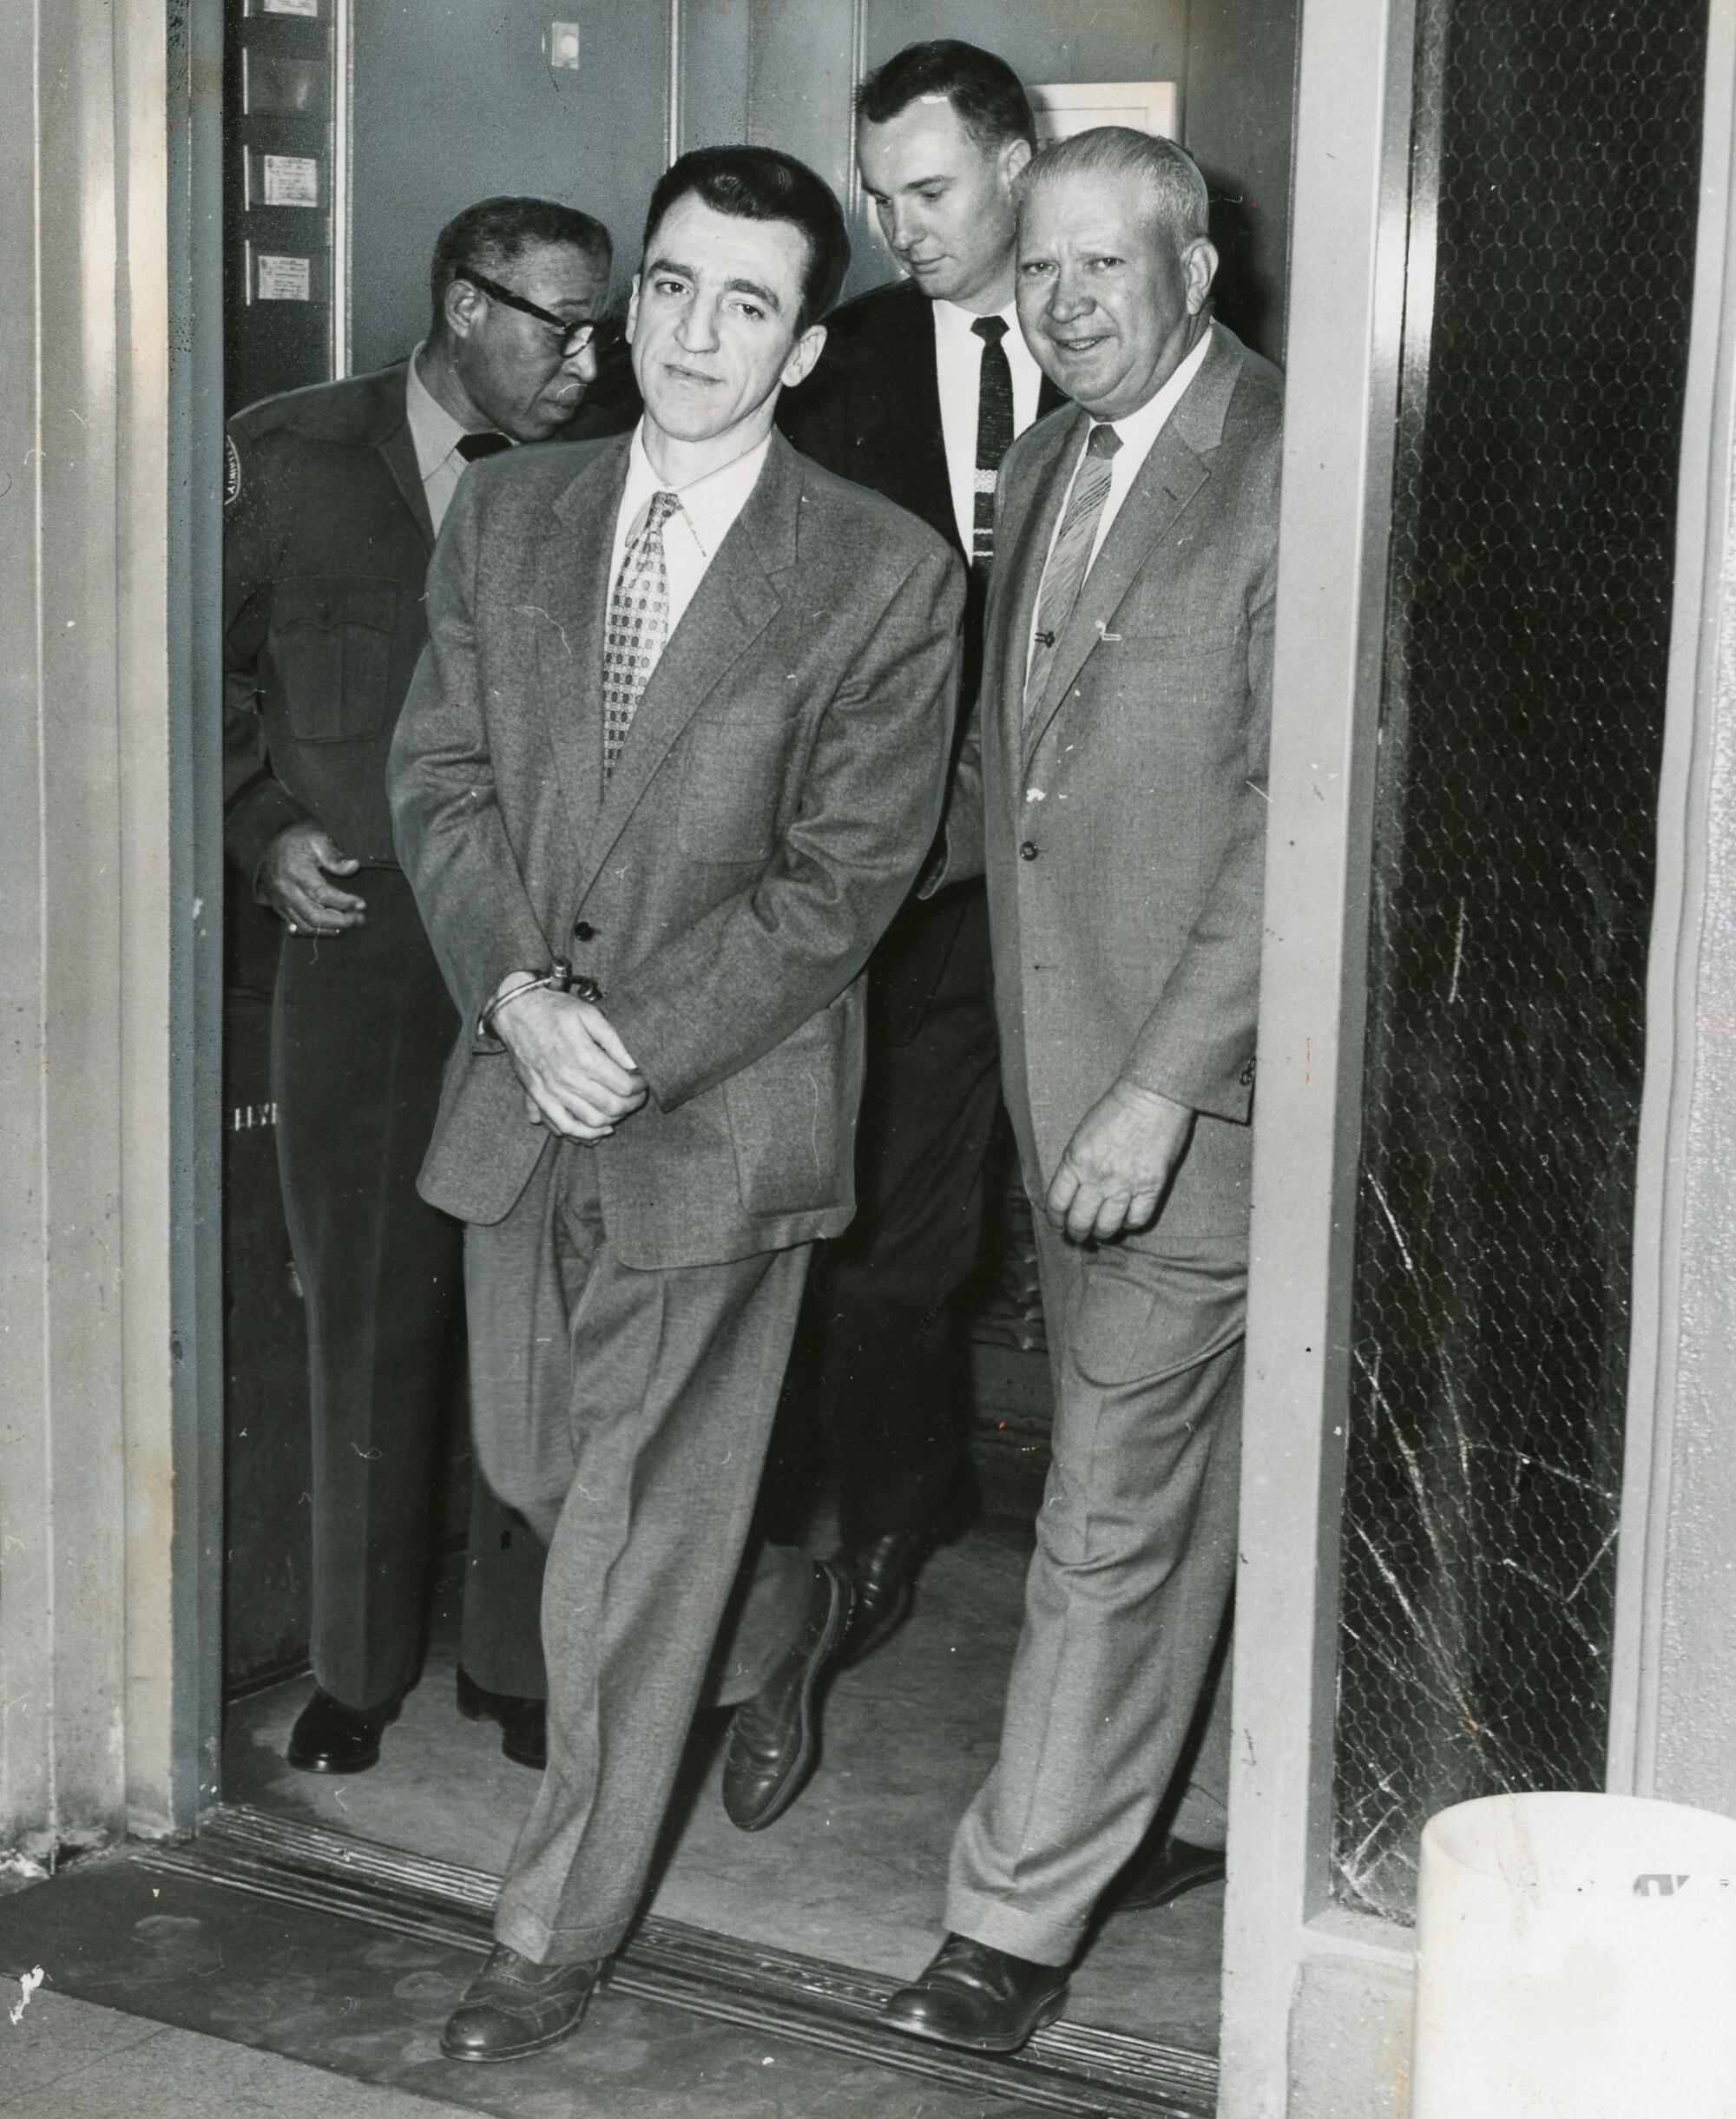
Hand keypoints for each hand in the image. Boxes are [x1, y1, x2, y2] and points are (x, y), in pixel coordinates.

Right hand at [259, 822, 366, 932]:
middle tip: (360, 919)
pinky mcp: (278, 907)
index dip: (344, 902)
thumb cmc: (296, 840)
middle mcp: (286, 891)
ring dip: (331, 929)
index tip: (362, 904)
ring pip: (306, 925)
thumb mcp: (316, 839)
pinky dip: (317, 930)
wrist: (267, 843)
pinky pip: (297, 926)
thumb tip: (353, 867)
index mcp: (296, 873)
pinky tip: (333, 928)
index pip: (322, 895)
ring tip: (351, 923)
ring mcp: (280, 902)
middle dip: (341, 921)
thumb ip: (334, 856)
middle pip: (314, 916)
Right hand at [495, 983, 647, 1141]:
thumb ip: (614, 1040)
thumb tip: (634, 1064)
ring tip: (621, 1108)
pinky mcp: (538, 1097)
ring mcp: (552, 1092)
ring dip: (614, 1119)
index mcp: (584, 1057)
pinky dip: (583, 1133)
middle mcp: (568, 1079)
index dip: (640, 1086)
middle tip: (637, 1095)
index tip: (643, 1080)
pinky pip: (563, 1126)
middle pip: (612, 1106)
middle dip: (632, 1104)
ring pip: (592, 1121)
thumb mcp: (589, 1014)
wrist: (516, 1011)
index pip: (624, 1086)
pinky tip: (599, 1129)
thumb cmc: (556, 1010)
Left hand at [1046, 1080, 1196, 1244]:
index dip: (1056, 1220)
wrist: (1151, 1097)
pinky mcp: (1151, 1187)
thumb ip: (1074, 1165)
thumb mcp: (1081, 1135)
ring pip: (1107, 1227)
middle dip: (1077, 1233)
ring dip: (1102, 1233)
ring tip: (1102, 1231)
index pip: (1057, 1203)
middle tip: (1079, 1235)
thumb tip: (1070, 1192)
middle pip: (1080, 1221)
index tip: (1059, 1224)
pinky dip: (1130, 1224)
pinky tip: (1127, 1218)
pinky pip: (1137, 1220)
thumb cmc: (1115, 1110)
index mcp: (1075, 1161)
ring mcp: (1125, 1184)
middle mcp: (1097, 1177)